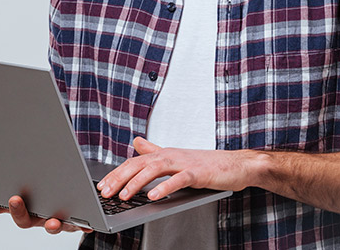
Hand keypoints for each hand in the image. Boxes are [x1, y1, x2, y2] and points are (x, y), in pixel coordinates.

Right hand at [0, 195, 92, 234]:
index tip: (9, 197)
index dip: (10, 208)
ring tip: (52, 221)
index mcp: (26, 212)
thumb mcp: (17, 199)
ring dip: (52, 225)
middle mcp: (41, 218)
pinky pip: (81, 225)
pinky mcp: (78, 221)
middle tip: (15, 199)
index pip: (13, 213)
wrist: (70, 202)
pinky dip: (84, 225)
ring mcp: (59, 220)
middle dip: (21, 212)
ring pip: (54, 226)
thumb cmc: (40, 202)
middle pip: (28, 221)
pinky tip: (87, 225)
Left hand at [96, 137, 256, 201]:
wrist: (237, 165)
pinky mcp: (198, 173)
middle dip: (120, 177)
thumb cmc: (208, 164)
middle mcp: (171, 155)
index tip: (102, 186)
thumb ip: (155, 150)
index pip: (134, 162)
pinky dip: (164, 187)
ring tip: (124, 195)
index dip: (116, 173)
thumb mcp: (177, 157)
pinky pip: (178, 179)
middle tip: (105, 192)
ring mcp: (185, 163)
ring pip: (155, 169)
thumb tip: (137, 142)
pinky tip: (153, 197)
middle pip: (140, 164)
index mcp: (164, 153)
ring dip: (137, 182)